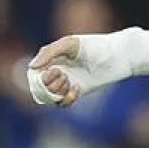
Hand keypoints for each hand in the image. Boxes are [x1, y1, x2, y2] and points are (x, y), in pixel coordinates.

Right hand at [28, 30, 147, 106]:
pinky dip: (67, 100)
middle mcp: (57, 71)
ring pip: (50, 97)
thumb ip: (49, 52)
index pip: (34, 74)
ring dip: (56, 93)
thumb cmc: (94, 46)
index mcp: (52, 58)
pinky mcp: (77, 91)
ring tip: (70, 83)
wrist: (117, 57)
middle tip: (64, 76)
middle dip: (49, 85)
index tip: (55, 70)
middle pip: (40, 87)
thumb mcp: (70, 44)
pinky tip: (77, 90)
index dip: (40, 77)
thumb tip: (31, 67)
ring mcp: (67, 82)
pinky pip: (63, 103)